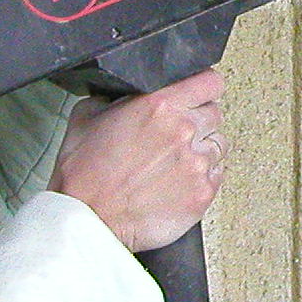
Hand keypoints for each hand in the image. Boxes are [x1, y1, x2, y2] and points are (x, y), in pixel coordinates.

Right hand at [48, 71, 226, 251]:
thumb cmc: (84, 173)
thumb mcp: (88, 114)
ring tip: (173, 163)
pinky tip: (177, 183)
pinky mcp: (202, 194)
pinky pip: (216, 176)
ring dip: (200, 151)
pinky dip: (202, 178)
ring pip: (217, 146)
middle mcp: (183, 131)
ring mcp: (196, 164)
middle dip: (198, 122)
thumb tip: (130, 92)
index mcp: (160, 105)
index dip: (203, 88)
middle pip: (214, 114)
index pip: (209, 82)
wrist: (85, 218)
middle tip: (175, 136)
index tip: (199, 95)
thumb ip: (118, 97)